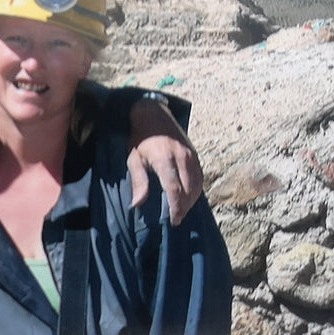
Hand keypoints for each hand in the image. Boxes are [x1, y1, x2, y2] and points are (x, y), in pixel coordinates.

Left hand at [127, 100, 203, 224]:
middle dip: (184, 207)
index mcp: (164, 159)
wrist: (153, 114)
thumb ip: (138, 181)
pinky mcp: (195, 153)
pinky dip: (197, 189)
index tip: (173, 220)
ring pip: (197, 184)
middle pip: (189, 189)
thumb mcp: (133, 159)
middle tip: (177, 219)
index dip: (175, 207)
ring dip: (192, 200)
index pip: (174, 189)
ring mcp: (190, 155)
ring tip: (182, 210)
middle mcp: (181, 157)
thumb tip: (137, 204)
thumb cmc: (140, 138)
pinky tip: (190, 197)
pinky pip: (200, 176)